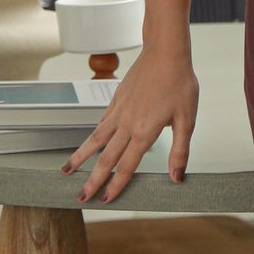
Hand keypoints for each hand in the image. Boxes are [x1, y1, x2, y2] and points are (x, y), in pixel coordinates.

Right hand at [60, 45, 198, 203]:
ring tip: (66, 171)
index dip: (116, 186)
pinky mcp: (116, 100)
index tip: (106, 200)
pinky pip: (101, 123)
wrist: (164, 53)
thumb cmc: (179, 83)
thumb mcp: (187, 119)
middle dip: (92, 180)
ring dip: (80, 158)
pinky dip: (93, 136)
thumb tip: (177, 176)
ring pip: (95, 140)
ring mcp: (118, 111)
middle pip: (106, 158)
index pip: (127, 166)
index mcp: (144, 132)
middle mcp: (127, 124)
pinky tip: (89, 143)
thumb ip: (180, 150)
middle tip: (81, 197)